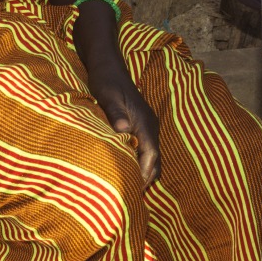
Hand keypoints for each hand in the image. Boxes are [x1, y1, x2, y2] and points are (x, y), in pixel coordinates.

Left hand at [83, 53, 161, 186]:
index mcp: (144, 122)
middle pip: (155, 159)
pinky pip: (145, 149)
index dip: (144, 174)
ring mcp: (147, 126)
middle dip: (146, 177)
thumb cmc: (106, 81)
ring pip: (151, 155)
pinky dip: (140, 161)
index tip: (134, 189)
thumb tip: (123, 130)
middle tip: (130, 195)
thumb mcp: (108, 97)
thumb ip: (115, 114)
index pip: (151, 155)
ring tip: (129, 187)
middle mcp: (150, 126)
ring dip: (143, 171)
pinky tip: (127, 168)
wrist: (108, 65)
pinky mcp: (140, 125)